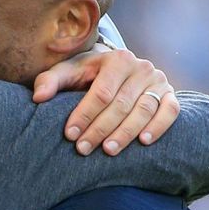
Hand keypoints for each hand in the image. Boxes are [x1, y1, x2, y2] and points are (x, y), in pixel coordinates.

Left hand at [33, 47, 178, 154]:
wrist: (117, 70)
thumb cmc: (88, 75)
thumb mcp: (68, 73)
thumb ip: (50, 81)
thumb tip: (38, 98)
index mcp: (116, 59)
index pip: (101, 92)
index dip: (85, 115)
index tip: (70, 134)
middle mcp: (140, 67)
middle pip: (121, 104)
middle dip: (100, 129)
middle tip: (83, 149)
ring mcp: (157, 80)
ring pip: (144, 110)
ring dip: (126, 132)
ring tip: (108, 151)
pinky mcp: (169, 94)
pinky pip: (170, 111)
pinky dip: (159, 126)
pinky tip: (144, 142)